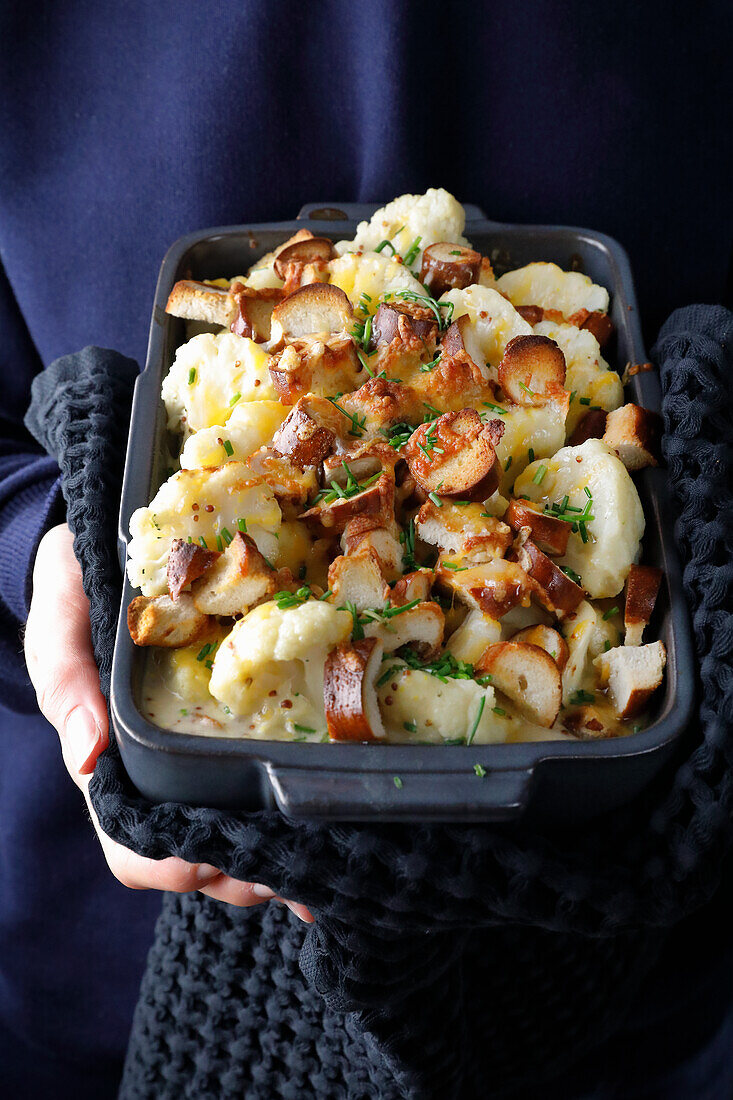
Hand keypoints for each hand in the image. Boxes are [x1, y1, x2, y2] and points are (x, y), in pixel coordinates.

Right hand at [24, 523, 311, 921]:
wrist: (121, 542)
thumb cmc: (79, 586)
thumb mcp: (60, 618)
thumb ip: (65, 676)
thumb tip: (89, 756)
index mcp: (113, 759)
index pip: (130, 841)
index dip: (168, 863)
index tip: (209, 860)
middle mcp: (161, 770)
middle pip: (197, 854)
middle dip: (243, 874)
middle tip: (292, 872)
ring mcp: (205, 750)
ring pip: (240, 833)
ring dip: (281, 857)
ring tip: (326, 855)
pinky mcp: (246, 725)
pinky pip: (270, 783)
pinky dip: (300, 812)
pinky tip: (342, 822)